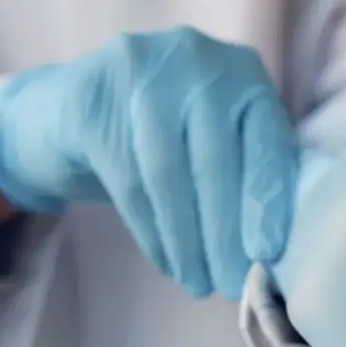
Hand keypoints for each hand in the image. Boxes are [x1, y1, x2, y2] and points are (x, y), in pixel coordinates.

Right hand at [0, 27, 295, 298]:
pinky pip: (129, 182)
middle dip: (224, 234)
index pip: (265, 139)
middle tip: (231, 286)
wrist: (69, 114)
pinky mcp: (92, 102)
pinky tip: (167, 264)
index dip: (267, 199)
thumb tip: (276, 251)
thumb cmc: (166, 141)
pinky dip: (152, 233)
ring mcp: (139, 72)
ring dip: (188, 242)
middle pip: (215, 161)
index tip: (267, 255)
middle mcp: (195, 59)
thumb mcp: (217, 142)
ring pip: (170, 175)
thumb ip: (249, 172)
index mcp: (241, 71)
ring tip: (198, 284)